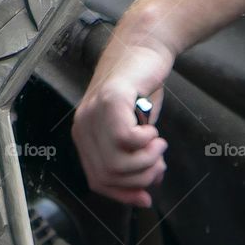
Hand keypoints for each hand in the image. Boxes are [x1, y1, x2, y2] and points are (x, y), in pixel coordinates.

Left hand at [72, 40, 172, 207]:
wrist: (144, 48)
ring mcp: (94, 113)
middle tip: (159, 161)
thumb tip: (149, 186)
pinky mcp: (111, 101)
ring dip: (147, 160)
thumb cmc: (141, 89)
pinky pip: (126, 140)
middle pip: (109, 176)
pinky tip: (152, 130)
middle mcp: (84, 126)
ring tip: (159, 144)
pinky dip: (146, 142)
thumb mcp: (138, 132)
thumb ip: (137, 159)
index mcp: (86, 136)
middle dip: (141, 177)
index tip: (146, 197)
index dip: (124, 194)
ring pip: (118, 163)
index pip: (98, 181)